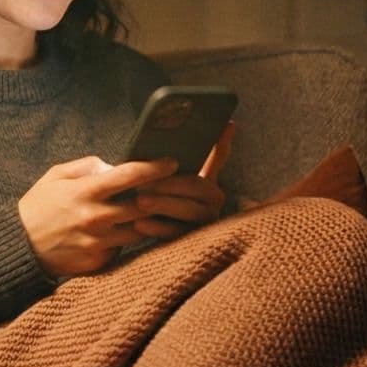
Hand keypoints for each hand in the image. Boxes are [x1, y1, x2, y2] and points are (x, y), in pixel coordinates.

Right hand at [18, 155, 177, 276]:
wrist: (19, 246)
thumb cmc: (39, 206)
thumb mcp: (56, 175)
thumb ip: (87, 166)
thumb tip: (114, 166)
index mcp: (85, 192)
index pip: (129, 176)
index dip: (154, 168)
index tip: (171, 163)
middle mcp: (95, 218)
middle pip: (143, 205)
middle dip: (161, 195)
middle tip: (172, 188)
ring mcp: (98, 242)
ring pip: (140, 229)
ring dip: (148, 219)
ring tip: (151, 209)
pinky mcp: (99, 261)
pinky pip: (124, 248)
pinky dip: (128, 238)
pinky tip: (127, 230)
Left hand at [131, 122, 234, 240]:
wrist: (146, 231)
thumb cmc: (158, 197)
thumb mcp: (166, 176)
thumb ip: (178, 156)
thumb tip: (215, 125)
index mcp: (210, 183)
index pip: (218, 157)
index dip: (222, 142)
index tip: (227, 124)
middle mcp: (213, 202)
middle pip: (197, 187)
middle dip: (171, 183)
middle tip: (146, 181)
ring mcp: (203, 223)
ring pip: (187, 212)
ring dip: (163, 205)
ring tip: (140, 200)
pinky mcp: (188, 243)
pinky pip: (175, 236)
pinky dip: (157, 229)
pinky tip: (140, 224)